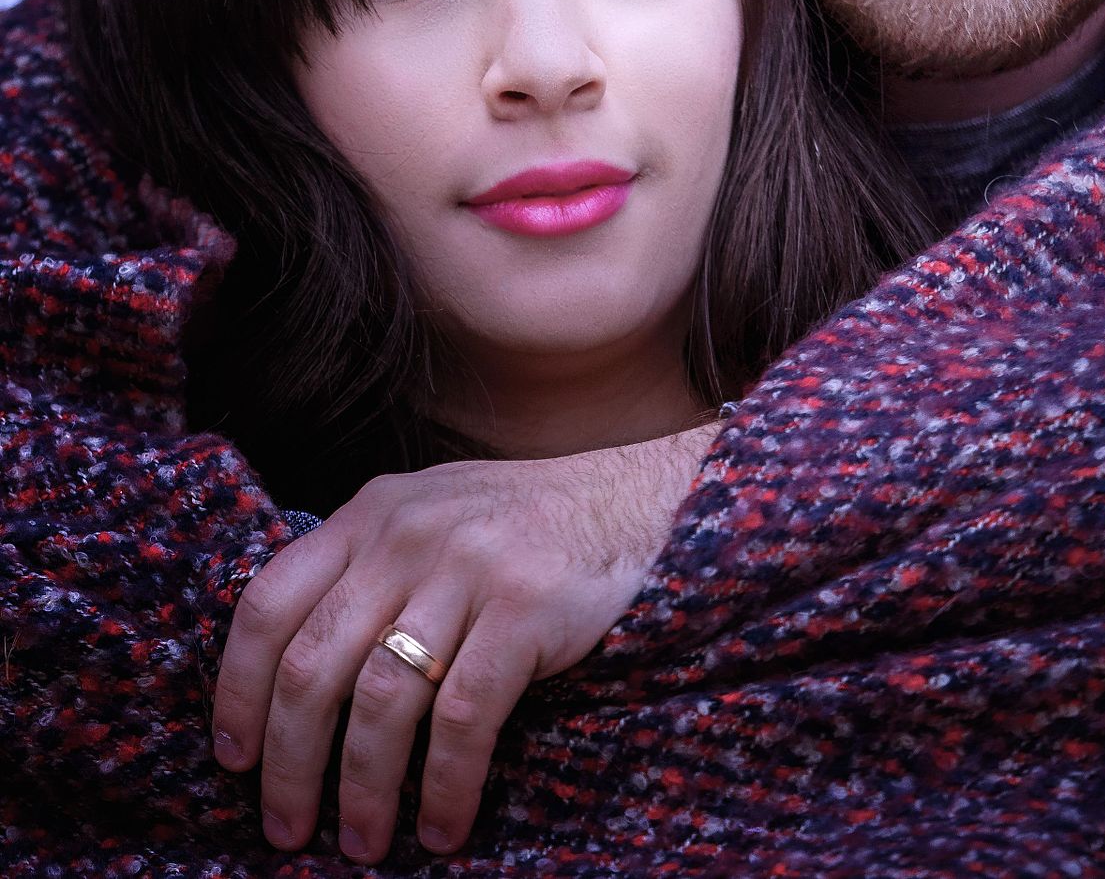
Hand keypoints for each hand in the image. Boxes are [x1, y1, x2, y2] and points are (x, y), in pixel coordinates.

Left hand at [211, 425, 714, 861]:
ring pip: (381, 700)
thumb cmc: (520, 524)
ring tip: (363, 842)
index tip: (235, 756)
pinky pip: (463, 719)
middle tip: (287, 825)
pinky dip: (446, 787)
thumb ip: (367, 566)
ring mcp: (465, 568)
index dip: (238, 689)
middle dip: (290, 763)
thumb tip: (295, 676)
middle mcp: (406, 535)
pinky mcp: (523, 608)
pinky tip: (445, 827)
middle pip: (314, 664)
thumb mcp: (428, 515)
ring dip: (363, 790)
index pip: (269, 603)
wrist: (631, 500)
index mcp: (370, 514)